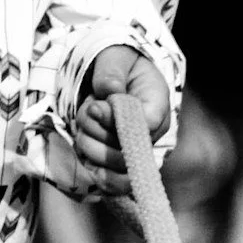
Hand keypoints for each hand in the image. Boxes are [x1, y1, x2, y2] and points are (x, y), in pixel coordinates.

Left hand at [74, 45, 171, 195]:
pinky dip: (96, 172)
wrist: (119, 75)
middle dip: (96, 133)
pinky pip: (114, 184)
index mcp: (157, 106)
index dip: (114, 121)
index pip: (144, 124)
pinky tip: (87, 160)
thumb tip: (108, 93)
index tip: (95, 105)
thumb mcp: (116, 57)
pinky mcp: (122, 165)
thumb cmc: (119, 64)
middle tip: (88, 109)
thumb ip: (111, 74)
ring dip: (89, 146)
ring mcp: (138, 153)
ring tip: (85, 121)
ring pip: (115, 169)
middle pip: (127, 153)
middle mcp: (152, 136)